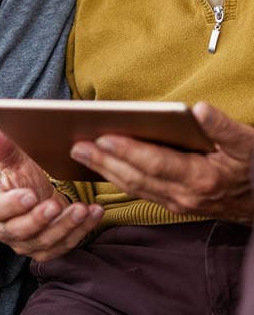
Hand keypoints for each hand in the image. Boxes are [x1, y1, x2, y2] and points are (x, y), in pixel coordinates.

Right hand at [0, 122, 102, 261]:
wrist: (40, 195)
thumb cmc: (23, 178)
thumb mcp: (15, 161)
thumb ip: (4, 148)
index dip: (12, 205)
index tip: (30, 195)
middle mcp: (8, 230)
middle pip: (21, 230)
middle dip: (40, 219)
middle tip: (56, 204)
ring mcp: (29, 244)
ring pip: (46, 241)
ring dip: (66, 225)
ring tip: (81, 208)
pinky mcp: (49, 251)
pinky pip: (66, 244)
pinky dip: (82, 230)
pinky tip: (93, 213)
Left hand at [70, 101, 253, 222]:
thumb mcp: (247, 143)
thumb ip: (222, 126)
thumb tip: (199, 109)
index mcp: (200, 178)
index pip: (155, 163)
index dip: (127, 150)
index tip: (102, 137)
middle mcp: (185, 195)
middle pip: (136, 177)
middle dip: (105, 161)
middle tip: (77, 145)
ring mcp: (178, 203)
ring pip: (134, 187)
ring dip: (106, 171)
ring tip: (80, 152)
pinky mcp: (175, 205)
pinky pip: (141, 192)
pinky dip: (118, 179)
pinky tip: (102, 166)